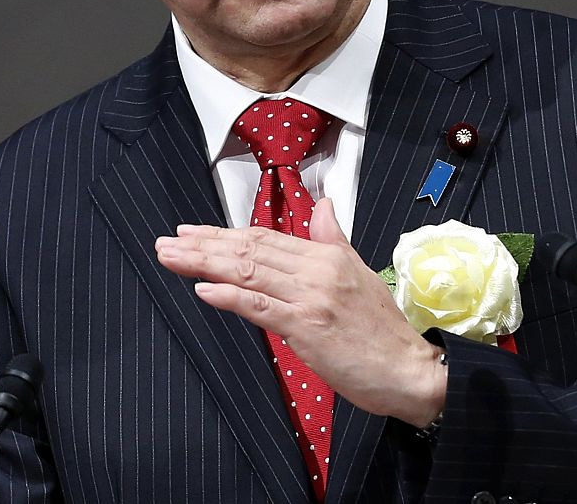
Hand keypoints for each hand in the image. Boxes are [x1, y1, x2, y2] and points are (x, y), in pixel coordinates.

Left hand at [154, 198, 446, 426]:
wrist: (408, 370)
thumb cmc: (383, 332)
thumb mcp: (360, 273)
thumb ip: (335, 239)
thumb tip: (323, 206)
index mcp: (328, 256)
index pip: (266, 237)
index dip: (225, 233)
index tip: (193, 232)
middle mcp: (317, 270)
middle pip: (250, 250)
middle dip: (204, 244)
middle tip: (168, 242)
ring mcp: (311, 297)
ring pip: (249, 272)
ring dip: (205, 264)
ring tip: (172, 257)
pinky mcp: (307, 327)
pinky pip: (260, 307)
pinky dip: (230, 296)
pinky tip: (203, 290)